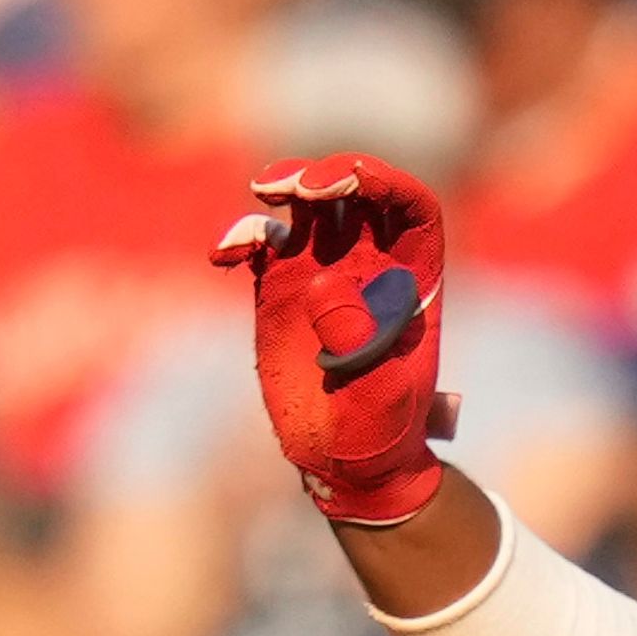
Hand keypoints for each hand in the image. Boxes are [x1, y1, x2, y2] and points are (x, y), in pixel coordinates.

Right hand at [211, 155, 457, 524]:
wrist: (347, 460)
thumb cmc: (380, 430)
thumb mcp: (380, 394)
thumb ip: (360, 342)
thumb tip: (325, 284)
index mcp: (413, 282)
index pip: (411, 209)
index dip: (386, 183)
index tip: (352, 181)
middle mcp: (371, 267)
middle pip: (358, 194)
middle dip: (332, 175)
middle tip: (300, 188)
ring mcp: (324, 272)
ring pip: (309, 207)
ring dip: (288, 185)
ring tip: (264, 192)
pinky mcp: (281, 289)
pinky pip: (262, 244)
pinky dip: (242, 235)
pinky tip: (223, 255)